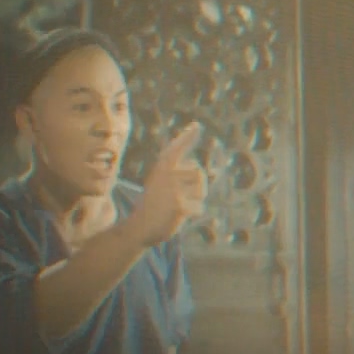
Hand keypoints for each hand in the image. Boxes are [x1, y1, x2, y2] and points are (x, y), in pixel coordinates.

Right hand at [127, 122, 206, 246]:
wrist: (140, 227)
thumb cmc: (156, 203)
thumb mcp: (163, 184)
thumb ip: (182, 172)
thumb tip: (213, 169)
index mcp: (162, 167)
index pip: (176, 148)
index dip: (186, 137)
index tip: (196, 126)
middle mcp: (167, 174)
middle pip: (199, 173)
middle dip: (198, 186)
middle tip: (180, 197)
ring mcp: (173, 189)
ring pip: (201, 191)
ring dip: (195, 201)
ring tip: (179, 206)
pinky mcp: (179, 205)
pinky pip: (199, 208)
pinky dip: (193, 213)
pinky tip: (178, 216)